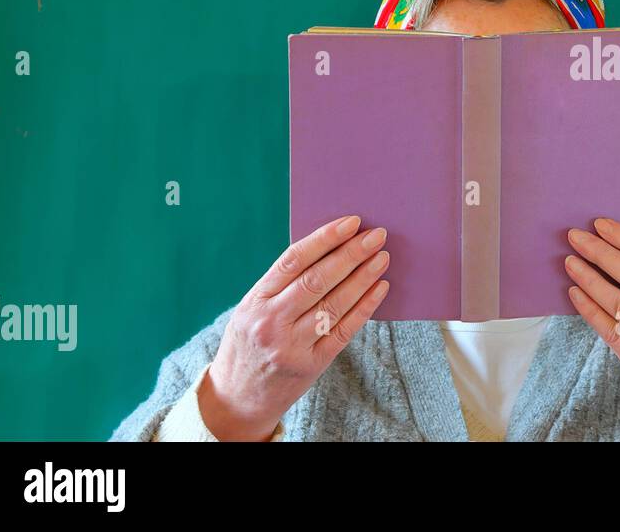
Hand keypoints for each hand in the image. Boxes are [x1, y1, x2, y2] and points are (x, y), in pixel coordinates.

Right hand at [199, 215, 390, 440]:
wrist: (237, 398)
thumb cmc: (250, 343)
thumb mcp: (251, 310)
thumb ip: (282, 285)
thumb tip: (330, 248)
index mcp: (254, 302)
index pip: (293, 261)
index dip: (324, 238)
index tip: (350, 222)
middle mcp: (270, 323)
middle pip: (317, 280)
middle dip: (350, 254)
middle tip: (376, 236)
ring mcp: (291, 347)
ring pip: (334, 304)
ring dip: (363, 277)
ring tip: (382, 258)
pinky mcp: (311, 365)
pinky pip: (344, 330)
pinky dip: (365, 307)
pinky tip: (380, 288)